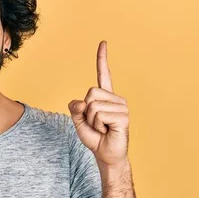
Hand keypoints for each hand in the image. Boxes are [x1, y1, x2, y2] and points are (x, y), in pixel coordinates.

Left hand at [68, 41, 129, 166]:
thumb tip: (82, 102)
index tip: (103, 42)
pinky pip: (99, 115)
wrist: (106, 155)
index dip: (102, 59)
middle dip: (86, 112)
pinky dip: (97, 126)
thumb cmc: (95, 138)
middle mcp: (115, 99)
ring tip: (103, 128)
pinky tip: (107, 131)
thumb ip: (75, 108)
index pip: (103, 74)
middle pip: (90, 93)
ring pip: (93, 106)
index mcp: (105, 97)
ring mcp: (121, 107)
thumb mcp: (79, 121)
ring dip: (92, 121)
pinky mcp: (123, 117)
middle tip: (96, 124)